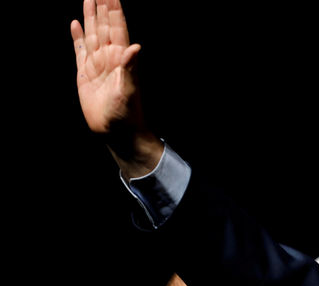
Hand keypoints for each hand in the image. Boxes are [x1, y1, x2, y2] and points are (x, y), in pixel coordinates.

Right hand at [71, 0, 162, 178]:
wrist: (116, 132)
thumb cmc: (126, 114)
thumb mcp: (129, 90)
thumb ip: (130, 68)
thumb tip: (135, 47)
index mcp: (121, 60)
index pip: (118, 30)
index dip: (115, 12)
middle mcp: (109, 59)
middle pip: (104, 27)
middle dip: (102, 8)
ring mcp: (97, 65)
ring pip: (92, 35)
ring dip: (90, 18)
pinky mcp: (85, 75)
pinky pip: (80, 51)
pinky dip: (77, 37)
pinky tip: (75, 24)